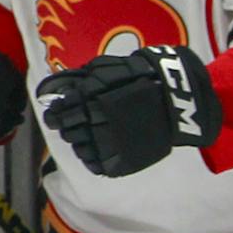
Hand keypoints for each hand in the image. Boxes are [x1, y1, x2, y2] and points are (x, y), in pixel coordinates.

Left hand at [38, 45, 221, 177]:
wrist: (177, 99)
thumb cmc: (142, 77)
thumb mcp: (107, 68)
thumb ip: (80, 80)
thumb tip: (56, 91)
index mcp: (89, 100)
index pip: (60, 112)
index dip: (56, 113)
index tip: (57, 113)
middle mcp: (95, 122)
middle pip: (68, 131)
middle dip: (67, 127)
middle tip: (72, 124)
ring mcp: (109, 143)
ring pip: (80, 149)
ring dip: (79, 143)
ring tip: (87, 137)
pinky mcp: (122, 159)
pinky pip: (97, 164)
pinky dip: (93, 158)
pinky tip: (97, 151)